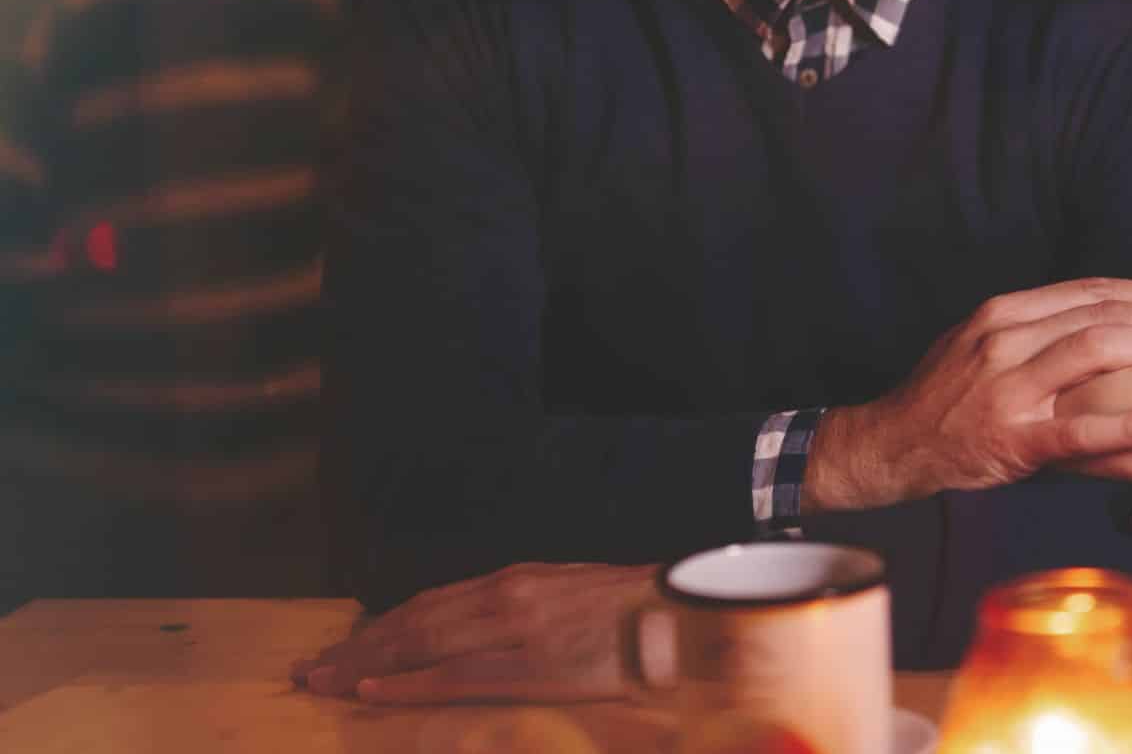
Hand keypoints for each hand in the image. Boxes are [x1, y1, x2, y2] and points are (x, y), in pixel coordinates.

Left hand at [291, 561, 658, 703]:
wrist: (678, 612)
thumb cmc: (630, 613)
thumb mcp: (567, 599)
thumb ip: (524, 610)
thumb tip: (483, 630)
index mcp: (514, 581)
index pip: (429, 604)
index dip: (380, 627)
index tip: (341, 647)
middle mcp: (504, 596)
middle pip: (413, 622)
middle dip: (357, 648)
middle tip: (310, 671)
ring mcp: (514, 628)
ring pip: (421, 644)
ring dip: (366, 665)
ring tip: (323, 681)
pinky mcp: (530, 664)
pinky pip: (454, 676)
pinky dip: (407, 684)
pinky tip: (372, 693)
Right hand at [803, 263, 1131, 510]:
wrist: (892, 443)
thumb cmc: (951, 393)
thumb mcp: (993, 340)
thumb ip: (1055, 320)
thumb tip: (1107, 301)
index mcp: (1006, 312)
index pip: (1091, 290)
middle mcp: (1007, 338)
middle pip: (1102, 314)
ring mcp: (1008, 387)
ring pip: (1095, 352)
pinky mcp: (1011, 439)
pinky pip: (1079, 430)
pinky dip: (1129, 423)